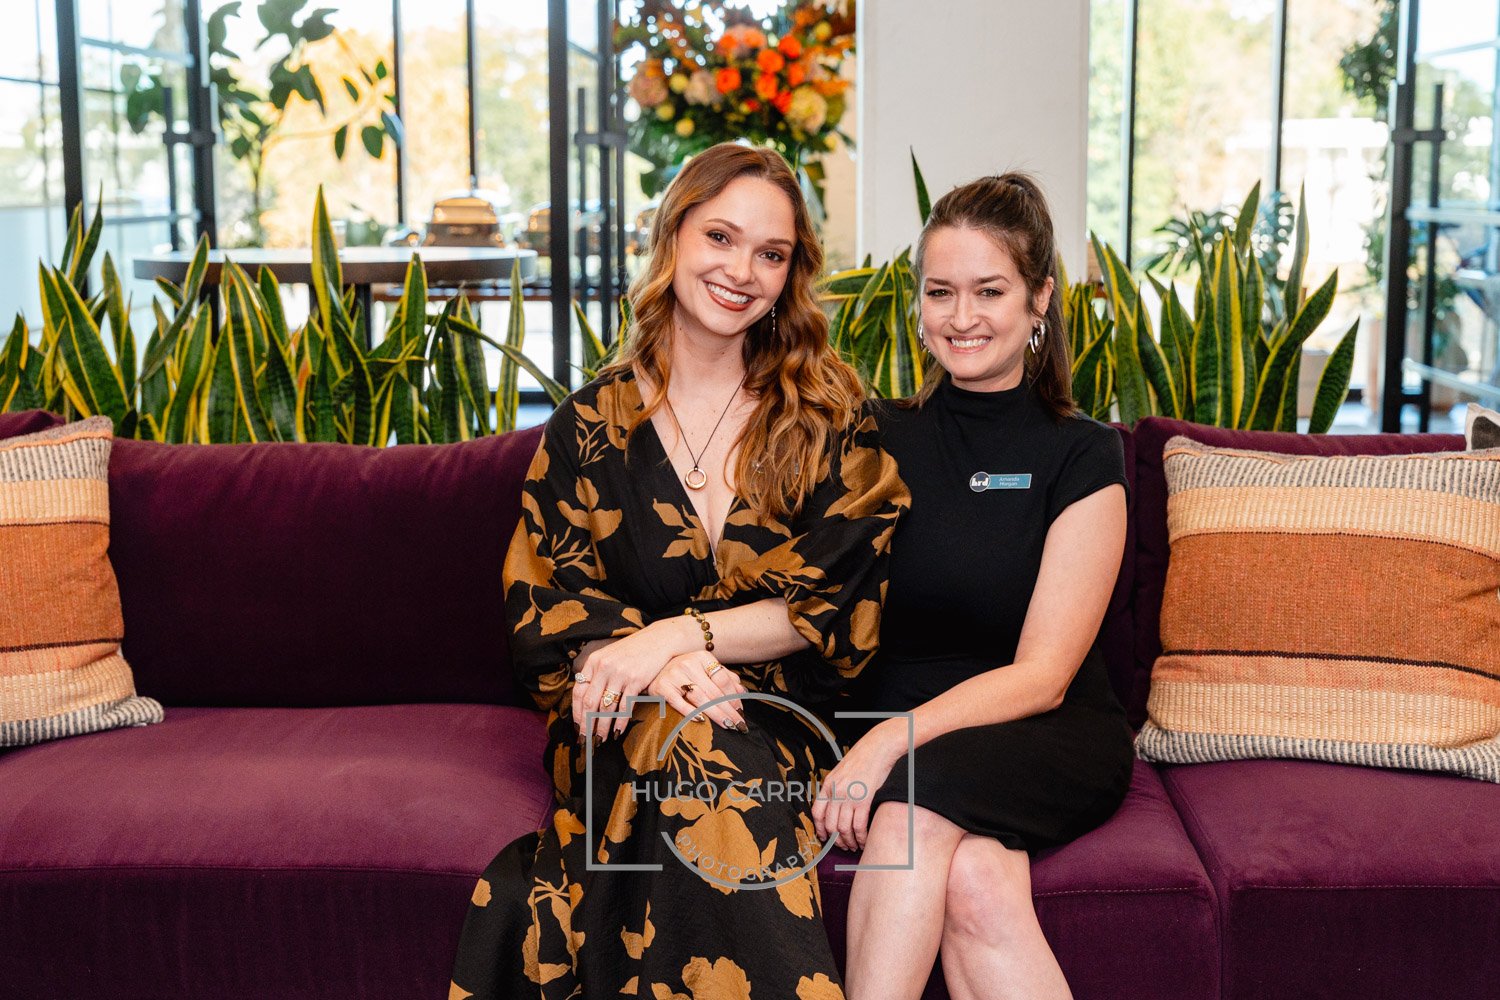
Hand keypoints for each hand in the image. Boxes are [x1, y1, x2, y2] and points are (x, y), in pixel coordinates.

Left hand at [570, 618, 695, 745]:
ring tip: (600, 740)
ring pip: (606, 708)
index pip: (578, 691)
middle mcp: (604, 667)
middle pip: (590, 703)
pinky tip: (618, 731)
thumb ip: (596, 674)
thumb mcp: (609, 657)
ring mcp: (620, 674)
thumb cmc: (632, 652)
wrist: (657, 640)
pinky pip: (625, 707)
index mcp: (594, 662)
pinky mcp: (636, 680)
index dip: (576, 712)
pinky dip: (620, 722)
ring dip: (602, 727)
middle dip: (586, 725)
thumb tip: (585, 702)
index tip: (577, 727)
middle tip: (586, 740)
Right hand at [645, 651, 749, 735]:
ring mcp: (673, 675)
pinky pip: (679, 703)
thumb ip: (724, 677)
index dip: (733, 695)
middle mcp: (688, 663)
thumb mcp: (704, 669)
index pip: (722, 678)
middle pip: (713, 691)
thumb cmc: (684, 672)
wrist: (652, 669)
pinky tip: (702, 721)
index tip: (740, 710)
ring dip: (715, 714)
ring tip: (727, 725)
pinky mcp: (661, 688)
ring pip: (700, 698)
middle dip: (728, 710)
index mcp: (701, 657)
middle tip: (739, 724)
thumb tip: (742, 692)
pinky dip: (690, 713)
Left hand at [812, 720, 905, 852]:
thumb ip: (835, 788)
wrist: (876, 749)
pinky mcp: (864, 800)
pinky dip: (861, 837)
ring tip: (854, 846)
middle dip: (836, 840)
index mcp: (828, 785)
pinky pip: (859, 825)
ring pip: (844, 829)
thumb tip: (833, 806)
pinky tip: (864, 840)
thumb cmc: (861, 760)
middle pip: (830, 825)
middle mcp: (836, 792)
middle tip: (843, 846)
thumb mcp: (840, 772)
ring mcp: (849, 796)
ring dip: (849, 841)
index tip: (825, 838)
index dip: (820, 829)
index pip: (817, 813)